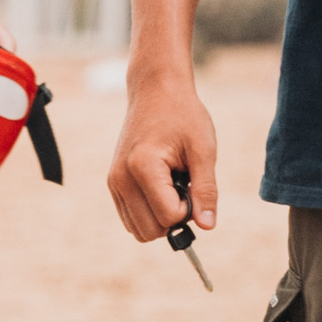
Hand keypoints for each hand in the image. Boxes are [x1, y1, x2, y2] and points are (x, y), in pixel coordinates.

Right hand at [108, 67, 218, 244]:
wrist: (155, 90)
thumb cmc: (182, 115)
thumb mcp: (203, 150)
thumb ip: (206, 190)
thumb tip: (207, 226)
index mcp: (142, 167)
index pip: (169, 216)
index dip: (190, 208)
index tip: (193, 181)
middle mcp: (120, 178)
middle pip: (151, 230)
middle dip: (174, 218)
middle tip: (184, 186)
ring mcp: (113, 181)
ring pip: (138, 230)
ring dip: (161, 218)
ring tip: (171, 185)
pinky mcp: (113, 182)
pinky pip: (130, 219)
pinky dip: (149, 213)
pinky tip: (161, 188)